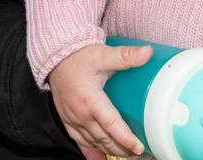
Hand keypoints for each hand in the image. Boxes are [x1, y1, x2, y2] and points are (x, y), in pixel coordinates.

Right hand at [46, 43, 152, 157]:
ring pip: (95, 143)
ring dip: (112, 151)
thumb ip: (125, 56)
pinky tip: (102, 159)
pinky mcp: (68, 122)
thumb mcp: (103, 55)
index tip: (139, 147)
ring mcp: (73, 120)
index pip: (111, 125)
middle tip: (141, 152)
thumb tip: (147, 53)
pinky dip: (93, 153)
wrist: (55, 59)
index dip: (126, 139)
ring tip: (129, 154)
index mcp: (90, 99)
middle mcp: (80, 113)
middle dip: (124, 150)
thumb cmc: (78, 58)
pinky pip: (81, 143)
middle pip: (105, 139)